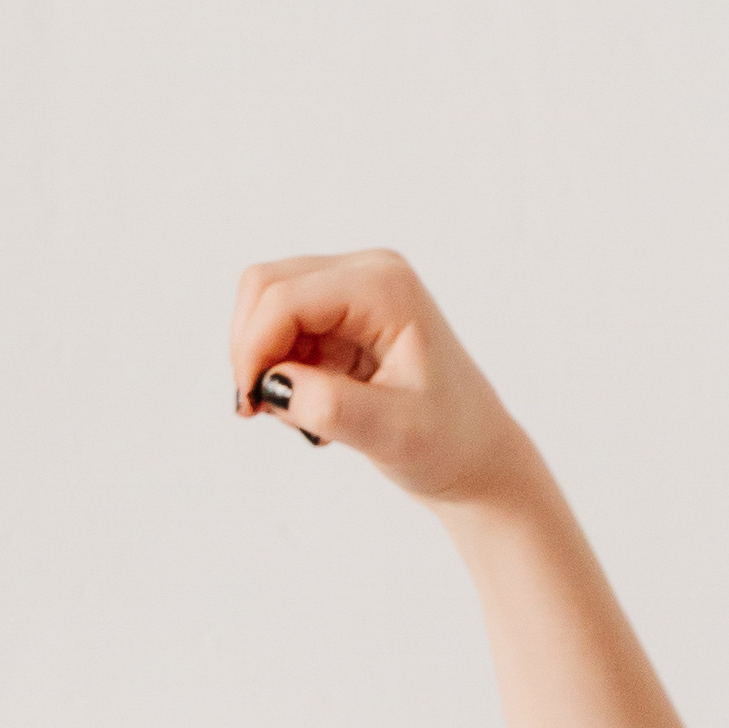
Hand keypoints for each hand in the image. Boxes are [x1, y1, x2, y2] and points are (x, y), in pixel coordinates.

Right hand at [224, 249, 541, 512]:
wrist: (476, 455)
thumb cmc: (449, 442)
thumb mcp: (392, 433)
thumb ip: (331, 406)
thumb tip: (271, 384)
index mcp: (385, 288)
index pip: (283, 298)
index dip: (253, 350)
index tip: (254, 408)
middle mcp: (368, 272)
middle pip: (265, 286)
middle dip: (252, 349)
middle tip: (267, 411)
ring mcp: (354, 287)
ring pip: (265, 303)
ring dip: (265, 359)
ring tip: (302, 412)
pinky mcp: (342, 311)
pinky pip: (280, 324)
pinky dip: (278, 365)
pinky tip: (312, 402)